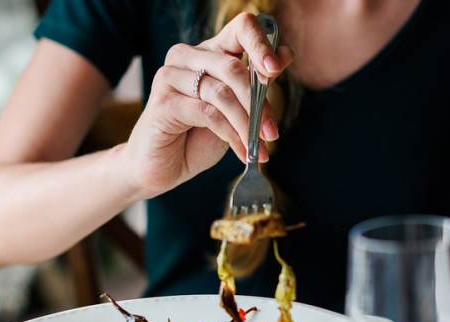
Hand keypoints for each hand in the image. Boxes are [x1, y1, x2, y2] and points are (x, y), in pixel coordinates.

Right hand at [121, 13, 294, 197]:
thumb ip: (257, 83)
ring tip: (259, 147)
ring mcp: (170, 77)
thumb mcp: (237, 108)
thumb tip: (286, 54)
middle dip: (258, 103)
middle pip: (233, 67)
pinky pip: (207, 113)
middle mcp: (187, 57)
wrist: (165, 166)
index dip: (261, 45)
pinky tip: (241, 151)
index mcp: (210, 52)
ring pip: (221, 93)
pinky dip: (230, 135)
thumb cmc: (200, 135)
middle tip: (272, 133)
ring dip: (246, 124)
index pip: (241, 28)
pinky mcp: (163, 102)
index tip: (275, 70)